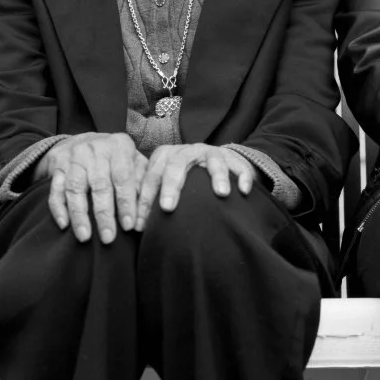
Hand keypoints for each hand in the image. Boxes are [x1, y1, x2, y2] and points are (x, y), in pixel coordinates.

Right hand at [45, 132, 147, 242]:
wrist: (84, 140)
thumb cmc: (116, 159)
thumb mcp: (134, 162)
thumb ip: (143, 182)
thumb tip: (147, 212)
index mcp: (119, 146)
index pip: (123, 177)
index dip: (126, 203)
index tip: (128, 226)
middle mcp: (95, 148)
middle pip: (99, 185)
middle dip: (104, 214)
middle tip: (108, 238)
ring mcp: (74, 156)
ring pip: (75, 188)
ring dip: (79, 215)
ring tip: (85, 237)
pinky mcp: (57, 165)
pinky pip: (55, 189)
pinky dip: (58, 208)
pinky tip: (64, 225)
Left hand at [139, 142, 259, 217]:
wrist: (215, 163)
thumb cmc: (185, 181)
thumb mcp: (166, 185)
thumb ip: (152, 199)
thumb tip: (136, 227)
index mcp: (166, 156)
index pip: (152, 174)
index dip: (144, 197)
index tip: (140, 223)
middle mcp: (187, 152)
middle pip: (177, 163)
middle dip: (171, 186)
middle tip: (167, 207)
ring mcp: (211, 153)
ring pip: (213, 160)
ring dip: (218, 176)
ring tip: (221, 193)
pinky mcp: (233, 158)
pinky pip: (239, 165)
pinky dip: (242, 177)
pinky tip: (243, 192)